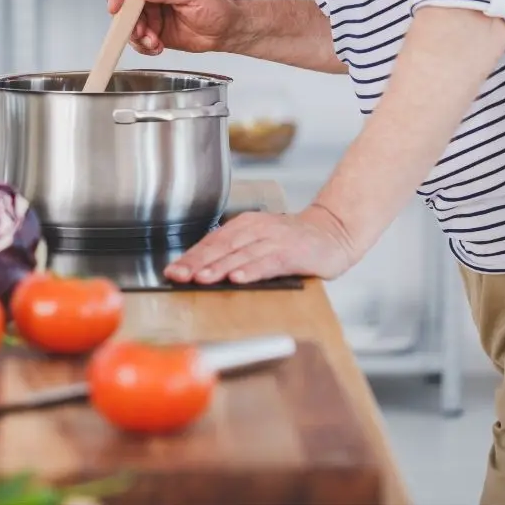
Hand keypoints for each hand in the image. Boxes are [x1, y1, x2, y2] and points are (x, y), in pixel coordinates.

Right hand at [106, 0, 240, 55]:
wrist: (229, 29)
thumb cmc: (217, 4)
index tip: (116, 6)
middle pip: (125, 3)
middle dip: (128, 20)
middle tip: (140, 31)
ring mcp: (153, 14)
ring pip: (130, 24)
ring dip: (138, 36)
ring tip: (154, 42)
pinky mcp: (155, 32)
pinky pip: (139, 40)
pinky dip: (144, 46)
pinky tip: (158, 47)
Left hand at [163, 205, 365, 284]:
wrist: (333, 233)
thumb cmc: (291, 243)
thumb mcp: (258, 242)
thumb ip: (234, 253)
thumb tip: (200, 271)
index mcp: (244, 225)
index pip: (211, 242)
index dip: (190, 257)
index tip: (171, 271)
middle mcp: (256, 229)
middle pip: (221, 247)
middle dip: (197, 263)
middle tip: (178, 275)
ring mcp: (274, 239)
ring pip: (241, 254)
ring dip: (219, 267)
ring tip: (201, 279)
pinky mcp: (292, 252)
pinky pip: (268, 262)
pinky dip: (252, 270)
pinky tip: (238, 279)